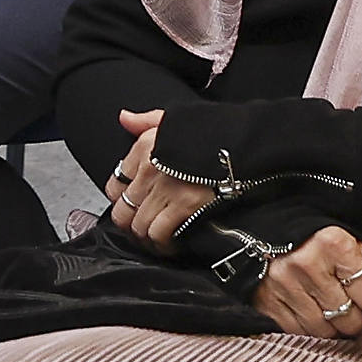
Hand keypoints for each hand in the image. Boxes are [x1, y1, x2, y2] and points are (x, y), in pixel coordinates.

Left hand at [100, 110, 215, 253]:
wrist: (247, 142)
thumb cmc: (214, 132)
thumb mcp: (176, 118)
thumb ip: (146, 121)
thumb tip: (124, 118)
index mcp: (144, 148)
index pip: (114, 185)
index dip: (121, 200)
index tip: (131, 206)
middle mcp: (149, 170)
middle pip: (122, 211)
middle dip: (131, 224)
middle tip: (142, 228)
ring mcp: (166, 189)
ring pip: (138, 225)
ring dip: (146, 237)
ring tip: (156, 239)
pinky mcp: (185, 205)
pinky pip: (159, 233)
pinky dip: (162, 243)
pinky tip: (170, 243)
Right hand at [254, 224, 361, 340]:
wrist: (263, 235)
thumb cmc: (317, 243)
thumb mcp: (354, 248)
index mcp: (333, 244)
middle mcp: (306, 264)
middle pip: (351, 318)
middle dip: (358, 318)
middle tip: (353, 307)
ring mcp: (282, 286)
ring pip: (326, 331)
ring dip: (334, 327)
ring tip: (332, 310)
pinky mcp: (266, 303)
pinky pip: (299, 333)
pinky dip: (310, 330)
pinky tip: (311, 314)